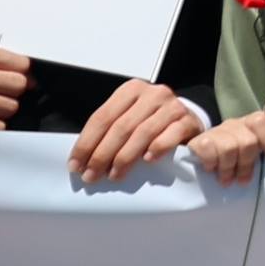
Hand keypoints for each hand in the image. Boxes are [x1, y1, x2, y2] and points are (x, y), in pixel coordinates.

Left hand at [69, 79, 204, 182]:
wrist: (188, 119)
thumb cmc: (152, 122)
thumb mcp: (129, 118)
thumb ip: (110, 130)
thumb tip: (82, 159)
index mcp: (131, 90)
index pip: (102, 117)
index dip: (86, 142)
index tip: (75, 164)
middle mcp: (152, 94)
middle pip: (120, 126)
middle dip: (102, 154)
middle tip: (91, 175)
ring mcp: (172, 106)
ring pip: (142, 132)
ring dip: (125, 157)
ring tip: (114, 175)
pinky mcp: (188, 120)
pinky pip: (170, 135)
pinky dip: (156, 148)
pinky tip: (147, 161)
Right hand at [190, 102, 264, 185]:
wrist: (210, 166)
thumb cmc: (244, 158)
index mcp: (250, 124)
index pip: (260, 120)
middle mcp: (233, 124)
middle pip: (247, 141)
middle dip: (247, 163)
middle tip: (243, 180)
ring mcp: (215, 132)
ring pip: (229, 147)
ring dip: (229, 167)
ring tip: (227, 180)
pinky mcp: (198, 141)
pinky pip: (207, 148)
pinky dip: (211, 162)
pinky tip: (211, 169)